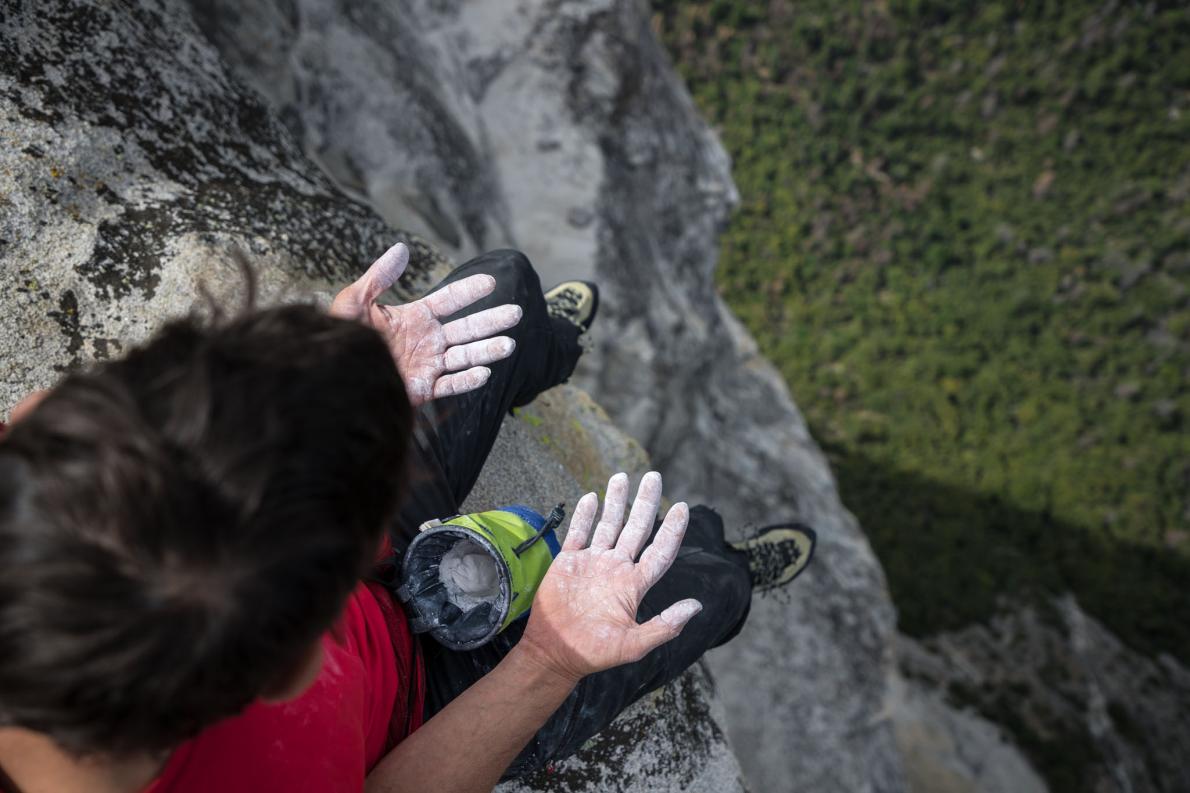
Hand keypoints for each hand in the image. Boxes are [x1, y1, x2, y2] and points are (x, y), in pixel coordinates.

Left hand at [330, 243, 522, 405]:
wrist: (335, 376)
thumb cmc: (340, 337)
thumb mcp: (356, 302)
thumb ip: (380, 276)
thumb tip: (403, 248)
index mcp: (415, 318)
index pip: (449, 300)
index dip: (469, 291)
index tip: (491, 281)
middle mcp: (427, 340)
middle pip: (467, 328)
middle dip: (492, 321)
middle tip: (516, 313)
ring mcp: (428, 365)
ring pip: (466, 356)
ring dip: (488, 350)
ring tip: (510, 344)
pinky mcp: (424, 389)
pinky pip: (451, 384)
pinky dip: (468, 380)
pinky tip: (484, 372)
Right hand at [518, 471, 701, 682]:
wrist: (555, 653)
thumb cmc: (595, 653)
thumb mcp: (635, 644)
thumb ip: (665, 625)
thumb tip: (696, 605)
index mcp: (634, 585)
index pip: (660, 551)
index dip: (672, 530)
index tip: (683, 508)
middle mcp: (616, 569)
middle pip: (636, 528)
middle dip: (645, 502)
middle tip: (654, 476)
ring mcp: (592, 563)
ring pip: (608, 524)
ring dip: (615, 501)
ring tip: (621, 477)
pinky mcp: (568, 562)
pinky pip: (578, 533)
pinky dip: (584, 516)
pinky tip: (591, 498)